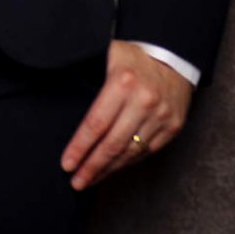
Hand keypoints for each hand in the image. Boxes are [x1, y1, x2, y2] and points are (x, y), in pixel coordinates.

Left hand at [59, 40, 192, 190]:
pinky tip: (114, 167)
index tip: (67, 164)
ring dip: (109, 169)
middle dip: (92, 166)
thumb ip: (88, 80)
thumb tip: (60, 102)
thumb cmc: (132, 56)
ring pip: (131, 152)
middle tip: (77, 182)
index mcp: (121, 83)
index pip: (95, 124)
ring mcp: (161, 115)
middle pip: (112, 144)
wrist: (174, 52)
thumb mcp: (106, 57)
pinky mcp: (174, 125)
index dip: (80, 147)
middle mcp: (143, 101)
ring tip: (92, 179)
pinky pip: (148, 151)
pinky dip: (129, 161)